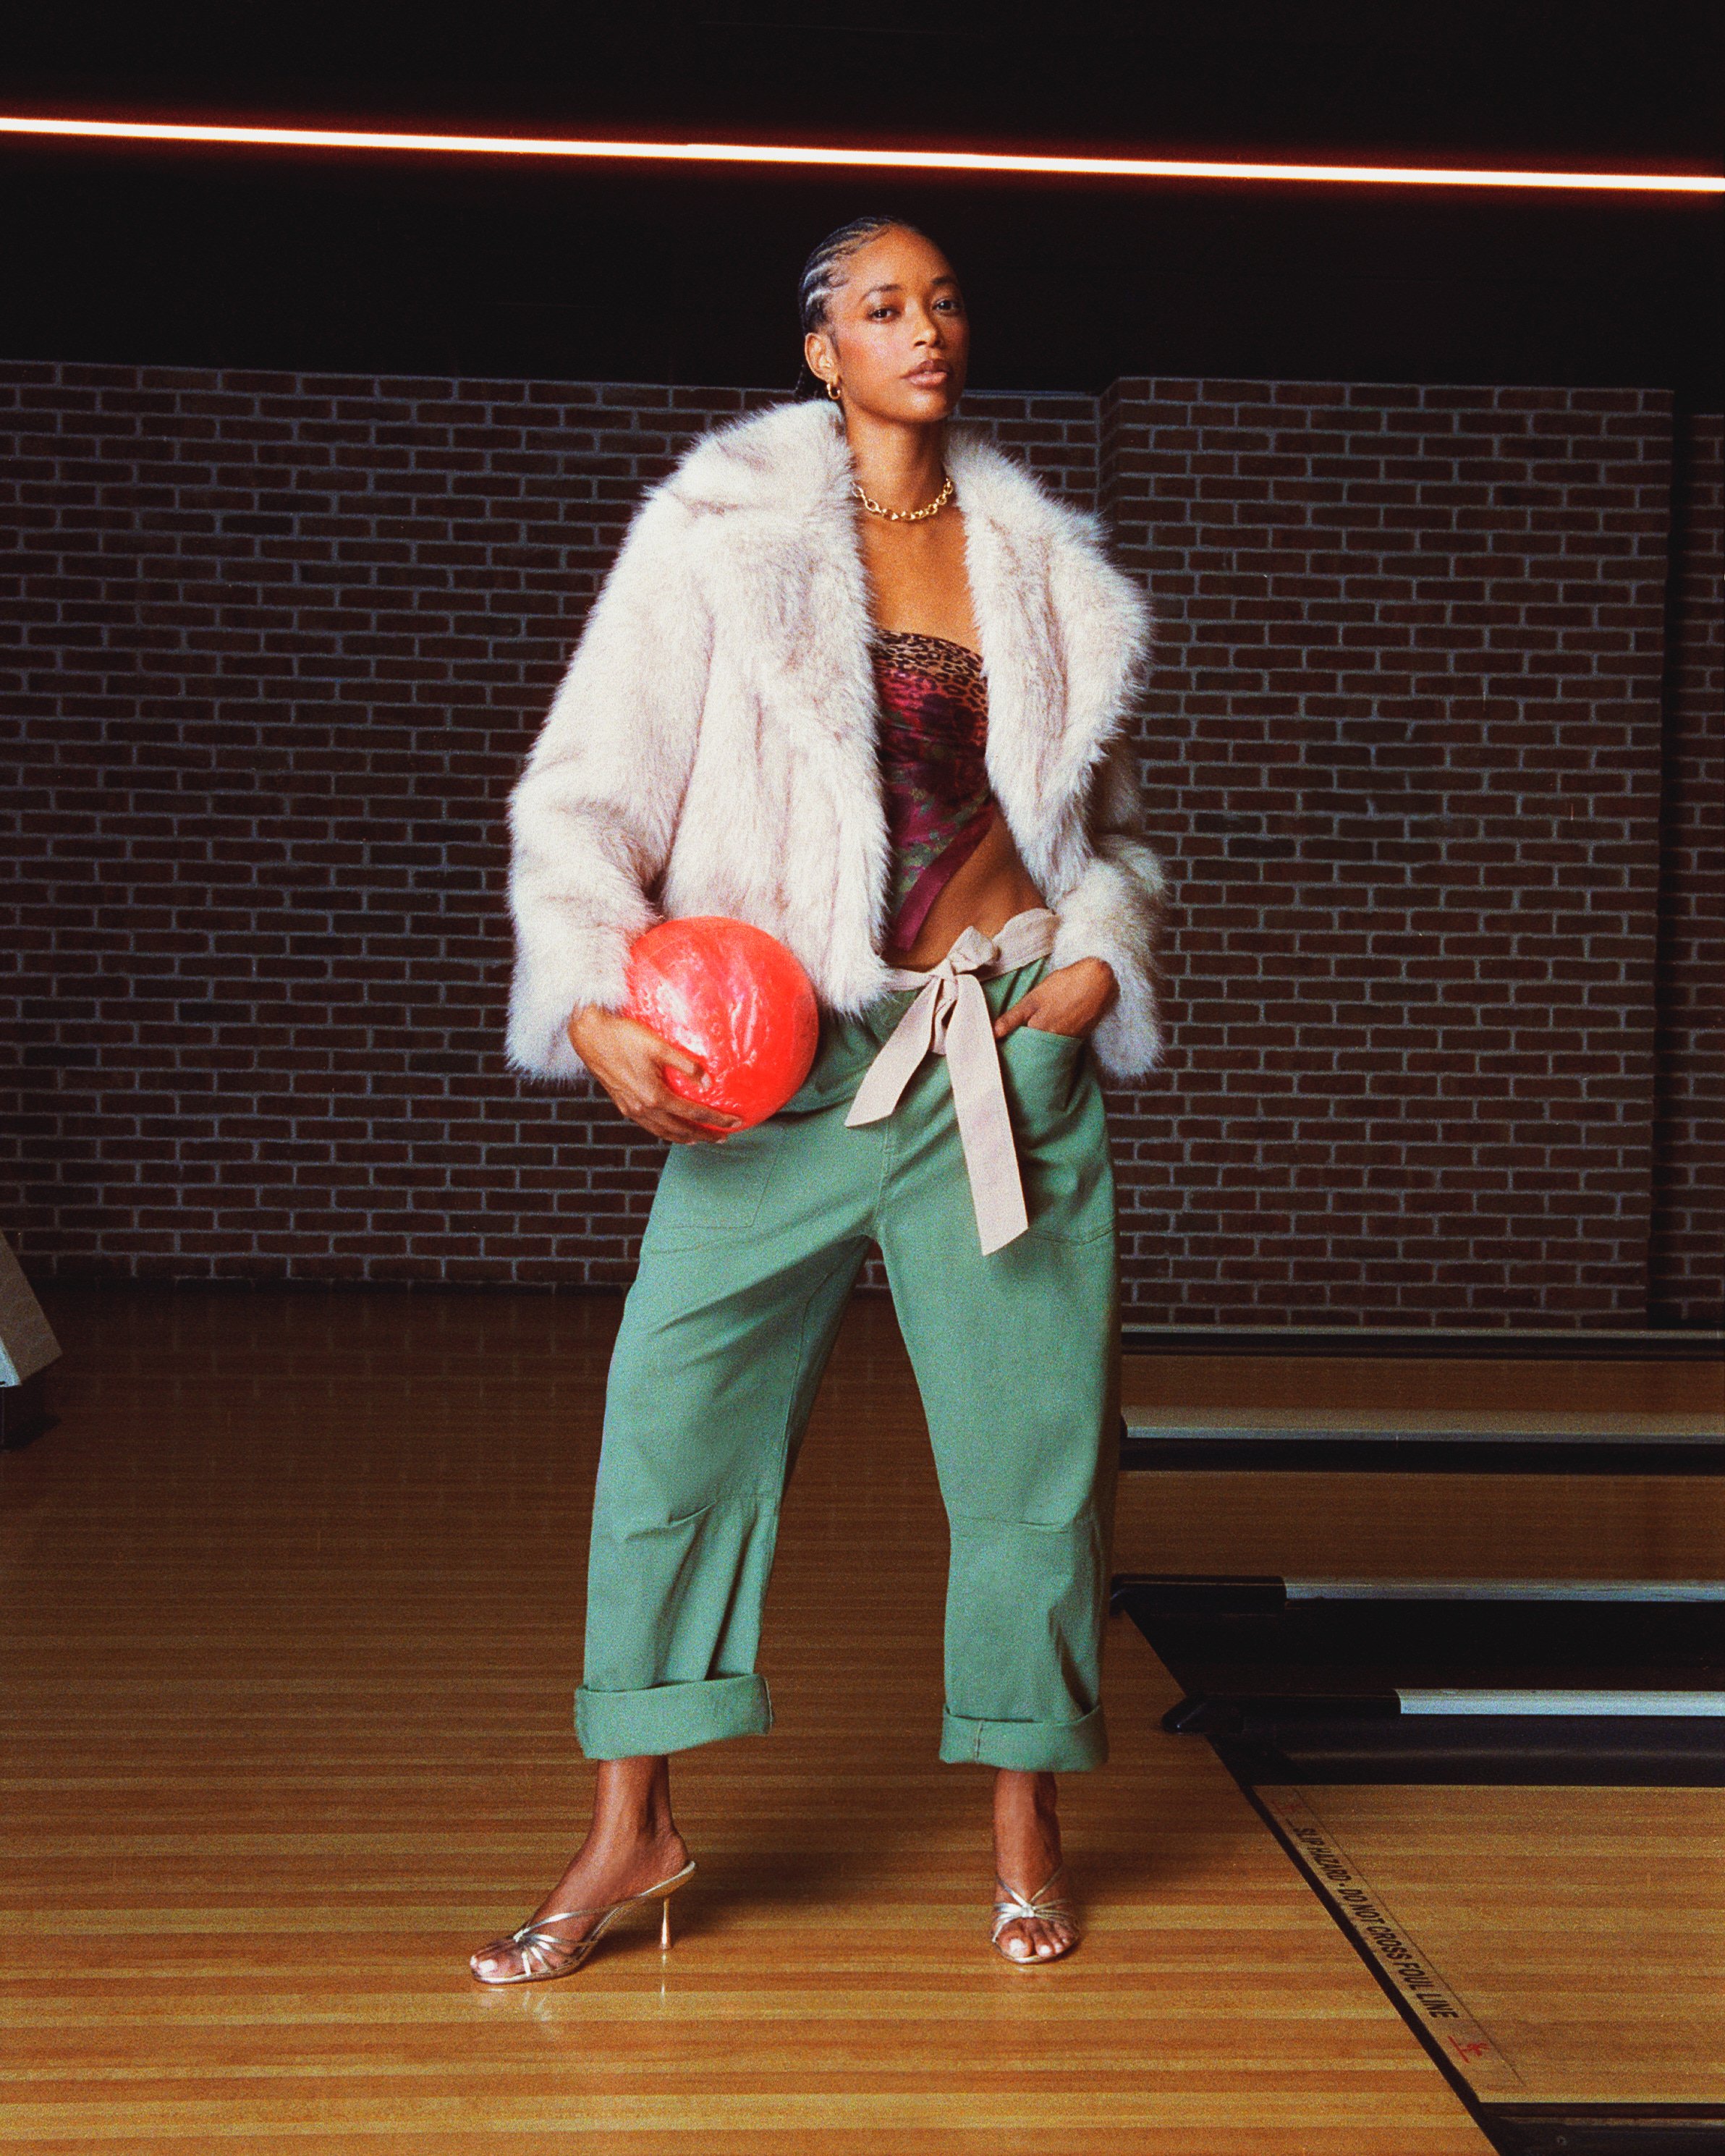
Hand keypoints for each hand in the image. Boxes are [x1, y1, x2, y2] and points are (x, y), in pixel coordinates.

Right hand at [567, 1007, 742, 1143]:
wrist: (590, 1036)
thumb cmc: (624, 1036)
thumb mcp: (659, 1046)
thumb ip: (686, 1065)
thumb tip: (709, 1082)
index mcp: (655, 1095)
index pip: (694, 1113)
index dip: (717, 1120)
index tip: (736, 1123)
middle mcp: (643, 1108)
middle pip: (680, 1130)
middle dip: (704, 1135)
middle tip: (723, 1138)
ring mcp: (631, 1109)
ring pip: (662, 1132)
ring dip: (683, 1137)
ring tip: (700, 1139)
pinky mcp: (622, 1104)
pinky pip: (649, 1126)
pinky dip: (664, 1131)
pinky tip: (669, 1127)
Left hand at [992, 957, 1116, 1041]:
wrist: (1098, 981)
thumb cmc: (1063, 986)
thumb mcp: (1033, 998)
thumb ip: (1012, 1017)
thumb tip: (993, 1033)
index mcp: (1039, 1032)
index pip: (1019, 1050)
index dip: (1009, 1050)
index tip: (1000, 1051)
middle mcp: (1053, 1042)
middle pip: (1033, 1053)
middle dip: (1023, 1051)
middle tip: (1011, 1050)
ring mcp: (1067, 1041)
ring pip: (1047, 1050)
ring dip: (1037, 1048)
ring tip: (1028, 1043)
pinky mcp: (1078, 1037)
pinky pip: (1060, 1045)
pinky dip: (1052, 1042)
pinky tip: (1048, 1034)